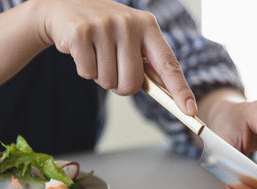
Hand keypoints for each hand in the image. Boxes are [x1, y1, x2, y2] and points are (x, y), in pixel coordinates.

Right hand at [0, 0, 196, 114]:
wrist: (65, 8)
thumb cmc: (107, 32)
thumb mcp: (132, 40)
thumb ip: (149, 65)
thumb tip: (170, 96)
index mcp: (149, 26)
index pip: (169, 65)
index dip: (180, 90)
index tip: (190, 111)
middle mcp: (130, 23)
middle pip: (132, 83)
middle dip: (121, 86)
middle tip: (112, 68)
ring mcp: (105, 25)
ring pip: (108, 81)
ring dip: (101, 77)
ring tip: (97, 55)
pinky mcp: (81, 32)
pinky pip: (88, 73)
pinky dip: (85, 70)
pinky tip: (83, 52)